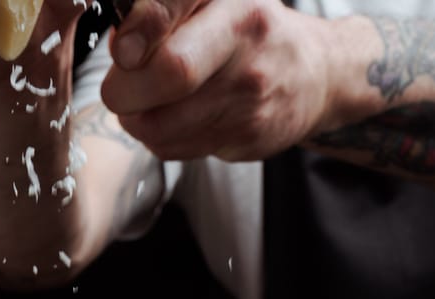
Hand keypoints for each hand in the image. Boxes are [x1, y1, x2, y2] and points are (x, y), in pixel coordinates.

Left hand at [101, 0, 332, 160]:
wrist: (315, 75)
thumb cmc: (249, 34)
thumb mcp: (214, 3)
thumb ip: (164, 13)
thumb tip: (120, 43)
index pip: (173, 5)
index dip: (138, 30)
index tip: (124, 50)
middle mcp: (245, 38)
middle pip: (170, 72)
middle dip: (125, 87)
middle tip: (120, 88)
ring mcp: (248, 92)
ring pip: (161, 123)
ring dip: (136, 119)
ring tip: (145, 104)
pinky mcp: (245, 135)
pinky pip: (174, 147)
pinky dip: (159, 137)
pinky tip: (174, 119)